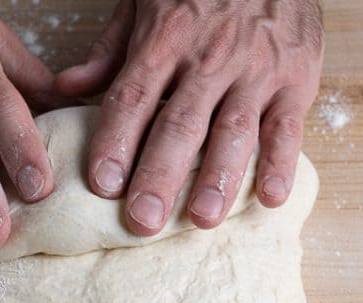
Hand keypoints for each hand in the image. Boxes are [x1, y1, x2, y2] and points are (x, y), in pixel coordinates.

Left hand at [55, 0, 323, 231]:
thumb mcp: (144, 0)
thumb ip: (108, 50)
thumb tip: (64, 88)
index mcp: (166, 39)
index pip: (134, 96)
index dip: (117, 141)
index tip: (102, 183)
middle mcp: (210, 57)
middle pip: (180, 124)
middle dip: (160, 175)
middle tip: (143, 220)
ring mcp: (257, 69)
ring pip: (234, 130)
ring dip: (217, 178)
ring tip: (201, 218)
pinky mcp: (298, 77)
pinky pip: (288, 125)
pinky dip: (281, 163)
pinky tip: (268, 198)